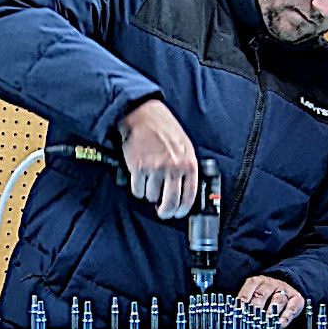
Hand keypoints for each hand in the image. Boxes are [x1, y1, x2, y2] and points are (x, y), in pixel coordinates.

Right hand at [117, 98, 197, 219]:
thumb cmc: (164, 129)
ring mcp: (156, 169)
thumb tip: (185, 190)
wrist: (143, 116)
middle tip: (162, 211)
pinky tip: (140, 180)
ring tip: (150, 183)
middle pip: (170, 203)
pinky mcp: (139, 169)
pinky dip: (138, 189)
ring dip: (149, 195)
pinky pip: (138, 190)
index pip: (189, 197)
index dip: (182, 209)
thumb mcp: (185, 146)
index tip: (178, 212)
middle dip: (165, 211)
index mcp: (188, 163)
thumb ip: (187, 168)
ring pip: (152, 197)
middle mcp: (173, 168)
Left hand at [239, 274, 305, 324]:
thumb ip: (244, 305)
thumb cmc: (265, 296)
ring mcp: (284, 290)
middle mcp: (270, 284)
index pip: (248, 289)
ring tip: (264, 324)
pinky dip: (285, 318)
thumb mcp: (253, 295)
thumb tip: (234, 316)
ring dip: (270, 314)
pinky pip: (291, 308)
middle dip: (255, 309)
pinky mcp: (297, 299)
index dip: (242, 300)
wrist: (288, 289)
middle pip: (262, 295)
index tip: (237, 311)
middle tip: (250, 321)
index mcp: (257, 281)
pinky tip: (280, 326)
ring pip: (277, 301)